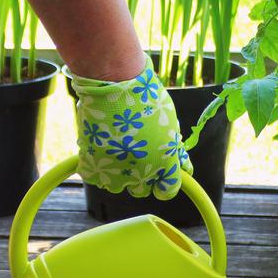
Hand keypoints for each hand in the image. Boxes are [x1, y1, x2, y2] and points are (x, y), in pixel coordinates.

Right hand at [69, 54, 192, 199]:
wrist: (114, 85)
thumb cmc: (145, 100)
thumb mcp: (170, 124)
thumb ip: (176, 151)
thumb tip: (185, 167)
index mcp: (164, 166)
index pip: (168, 191)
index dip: (165, 181)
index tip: (161, 170)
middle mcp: (141, 176)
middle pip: (142, 190)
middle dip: (141, 175)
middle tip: (136, 150)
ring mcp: (115, 174)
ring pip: (118, 186)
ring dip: (117, 172)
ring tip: (116, 146)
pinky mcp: (93, 168)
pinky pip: (97, 177)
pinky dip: (98, 166)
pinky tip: (101, 147)